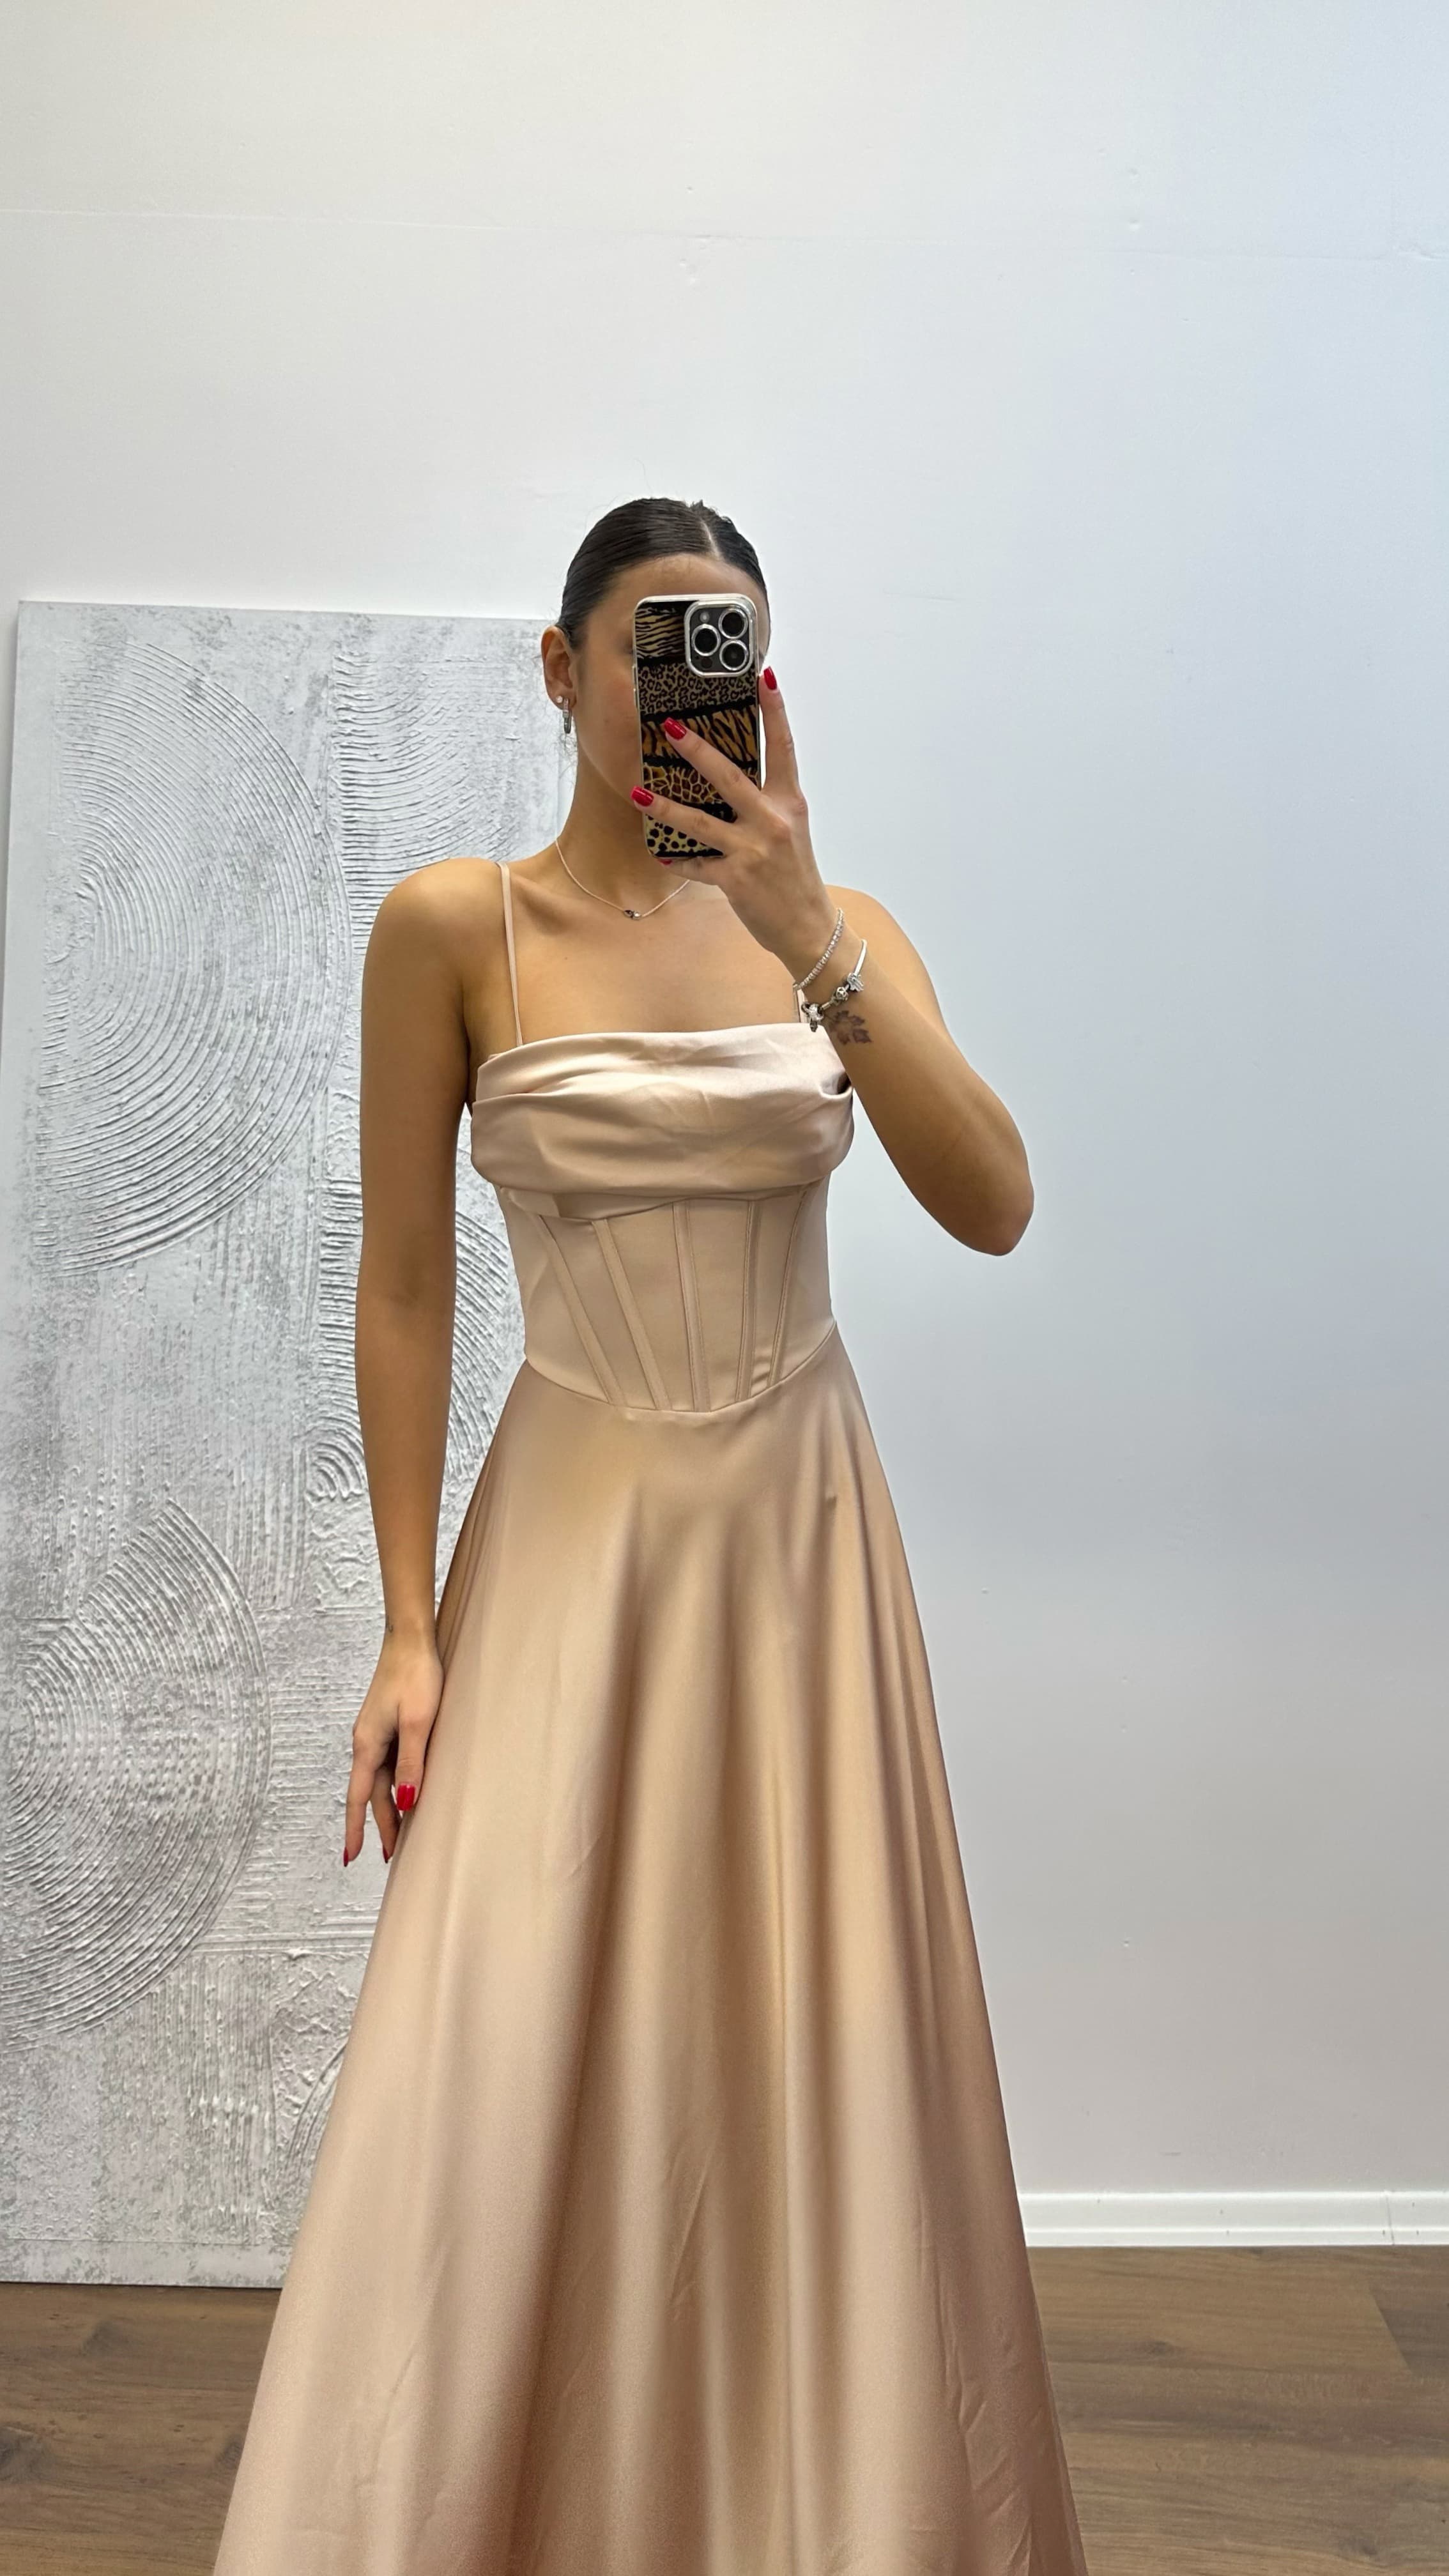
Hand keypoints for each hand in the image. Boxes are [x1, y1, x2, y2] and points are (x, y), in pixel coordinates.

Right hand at [342, 1631, 442, 1866]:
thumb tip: (404, 1804)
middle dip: (379, 1824)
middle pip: (370, 1793)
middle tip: (391, 1854)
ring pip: (380, 1779)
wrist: (411, 1639)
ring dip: (388, 1805)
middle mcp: (367, 1742)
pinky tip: (406, 1789)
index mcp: (368, 1745)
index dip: (355, 1829)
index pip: (358, 1798)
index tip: (350, 1857)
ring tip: (401, 1830)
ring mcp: (376, 1732)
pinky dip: (395, 1783)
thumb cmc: (416, 1677)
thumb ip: (411, 1764)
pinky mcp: (387, 1723)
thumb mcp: (418, 1724)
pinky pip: (389, 1762)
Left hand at [631, 670, 838, 979]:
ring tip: (638, 791)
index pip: (783, 748)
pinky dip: (678, 861)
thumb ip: (766, 803)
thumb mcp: (790, 831)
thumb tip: (728, 775)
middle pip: (730, 777)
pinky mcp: (736, 880)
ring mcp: (754, 851)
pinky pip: (698, 866)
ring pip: (701, 822)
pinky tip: (660, 854)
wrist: (808, 927)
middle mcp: (773, 822)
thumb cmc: (795, 876)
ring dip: (666, 807)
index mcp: (790, 804)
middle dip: (697, 750)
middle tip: (669, 727)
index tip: (763, 676)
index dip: (775, 710)